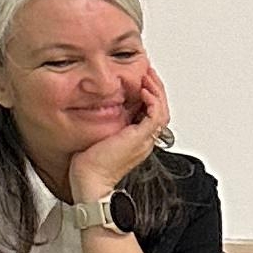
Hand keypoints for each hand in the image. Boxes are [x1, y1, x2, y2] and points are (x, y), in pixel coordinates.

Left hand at [66, 62, 170, 204]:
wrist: (91, 180)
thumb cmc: (90, 165)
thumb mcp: (97, 135)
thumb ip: (103, 121)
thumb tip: (95, 105)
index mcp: (136, 139)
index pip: (152, 112)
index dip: (149, 93)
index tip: (141, 78)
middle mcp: (144, 139)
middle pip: (161, 109)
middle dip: (155, 88)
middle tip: (147, 72)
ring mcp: (144, 139)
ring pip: (162, 110)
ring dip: (156, 90)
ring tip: (147, 76)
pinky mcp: (140, 137)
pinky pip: (156, 115)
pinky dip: (153, 100)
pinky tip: (143, 90)